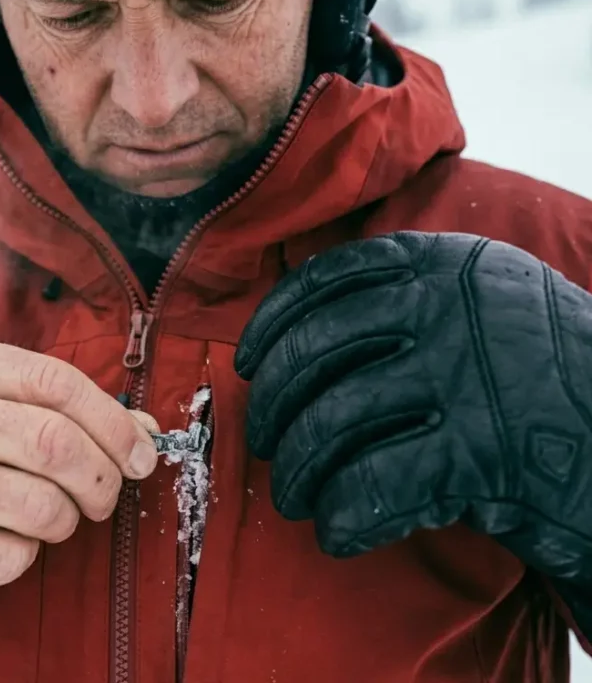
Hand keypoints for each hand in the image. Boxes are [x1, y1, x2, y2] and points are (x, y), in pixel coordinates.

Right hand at [0, 335, 159, 598]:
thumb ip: (52, 404)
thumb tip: (142, 433)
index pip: (54, 382)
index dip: (113, 422)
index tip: (140, 455)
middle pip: (52, 443)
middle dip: (100, 478)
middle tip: (102, 495)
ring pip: (38, 506)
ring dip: (64, 520)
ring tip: (51, 517)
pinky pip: (8, 557)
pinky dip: (25, 555)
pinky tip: (4, 540)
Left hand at [234, 232, 591, 585]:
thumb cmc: (546, 373)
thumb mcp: (488, 299)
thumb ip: (409, 295)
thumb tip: (295, 330)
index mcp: (443, 263)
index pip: (323, 282)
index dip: (272, 327)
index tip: (249, 364)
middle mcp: (448, 307)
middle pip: (312, 354)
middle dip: (272, 408)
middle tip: (269, 446)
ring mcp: (466, 376)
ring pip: (330, 422)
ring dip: (296, 472)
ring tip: (295, 497)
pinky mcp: (482, 453)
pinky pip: (372, 486)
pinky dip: (341, 517)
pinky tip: (337, 532)